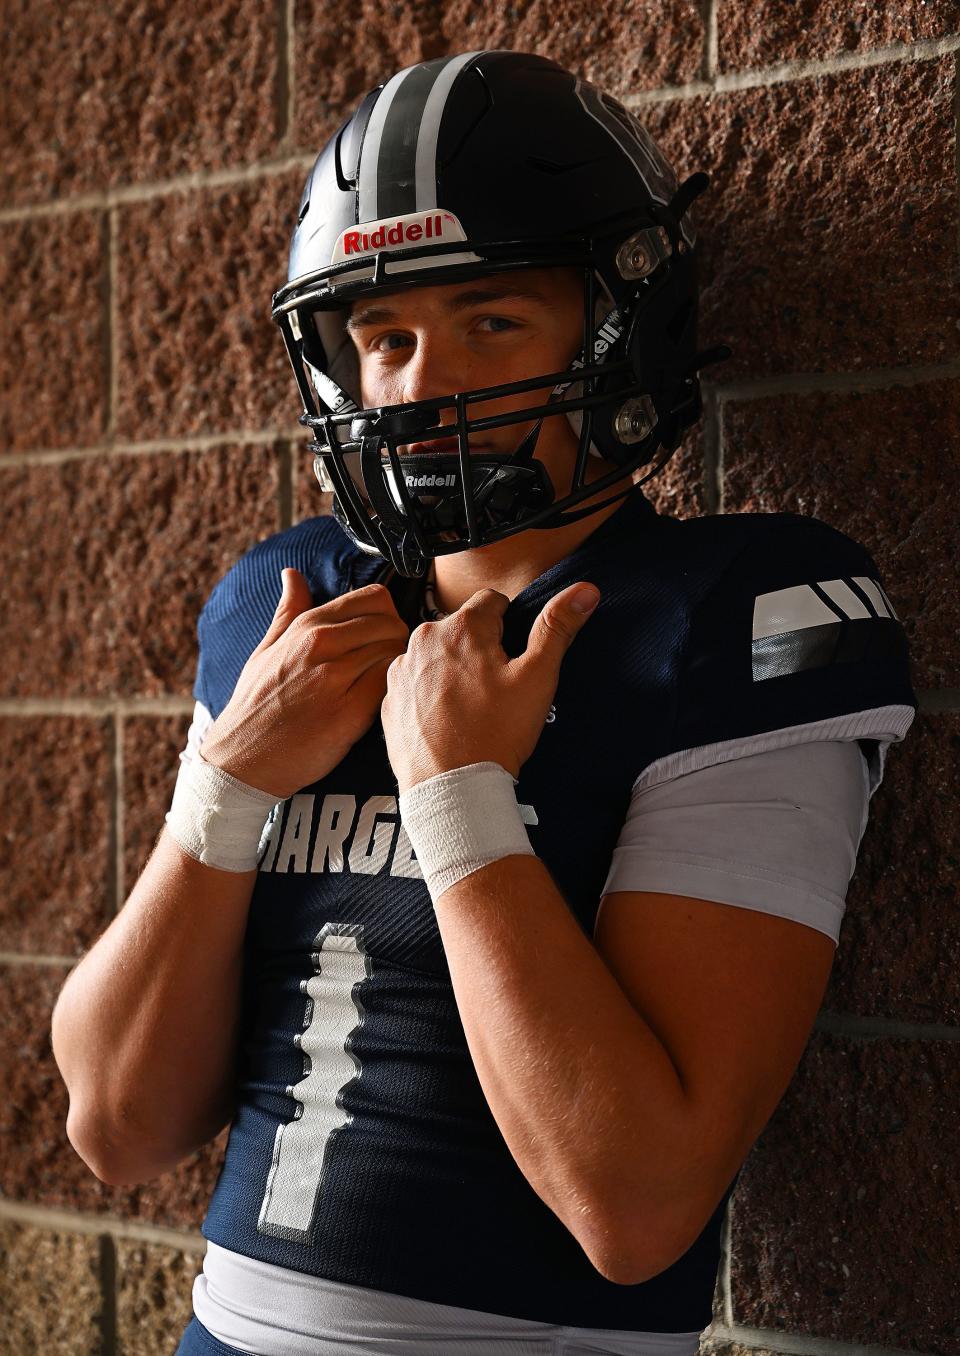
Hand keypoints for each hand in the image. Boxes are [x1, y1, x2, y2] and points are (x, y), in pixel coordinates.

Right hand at [199, 570, 409, 798]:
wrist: (243, 759)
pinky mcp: (349, 711)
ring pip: (395, 650)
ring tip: (389, 682)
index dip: (387, 616)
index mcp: (306, 626)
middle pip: (391, 622)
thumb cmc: (256, 705)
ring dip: (400, 665)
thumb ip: (287, 611)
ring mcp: (335, 677)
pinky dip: (395, 687)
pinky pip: (390, 683)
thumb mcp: (266, 651)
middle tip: (391, 662)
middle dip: (399, 639)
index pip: (372, 598)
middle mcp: (321, 645)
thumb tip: (292, 573)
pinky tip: (385, 701)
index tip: (383, 637)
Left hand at [381, 582, 599, 794]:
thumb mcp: (537, 678)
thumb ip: (557, 628)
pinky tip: (447, 720)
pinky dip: (429, 695)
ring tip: (471, 708)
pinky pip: (415, 684)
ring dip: (452, 670)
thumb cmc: (495, 733)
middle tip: (495, 689)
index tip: (512, 658)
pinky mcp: (389, 699)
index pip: (492, 601)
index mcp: (462, 627)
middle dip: (479, 648)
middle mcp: (423, 640)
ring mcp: (401, 671)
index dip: (509, 626)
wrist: (452, 789)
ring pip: (436, 655)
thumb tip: (583, 591)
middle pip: (461, 628)